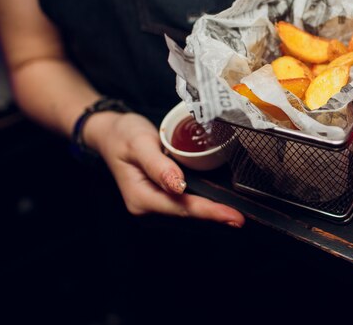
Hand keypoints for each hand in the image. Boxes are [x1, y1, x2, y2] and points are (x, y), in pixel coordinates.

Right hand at [87, 111, 245, 227]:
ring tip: (237, 216)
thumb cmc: (123, 135)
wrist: (109, 135)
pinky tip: (221, 207)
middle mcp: (146, 209)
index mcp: (140, 198)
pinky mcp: (160, 202)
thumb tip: (177, 185)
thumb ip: (158, 165)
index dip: (210, 213)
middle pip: (187, 217)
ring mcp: (153, 208)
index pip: (182, 208)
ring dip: (212, 217)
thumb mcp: (138, 143)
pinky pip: (184, 209)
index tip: (233, 217)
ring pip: (188, 217)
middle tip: (243, 219)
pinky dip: (203, 209)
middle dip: (215, 218)